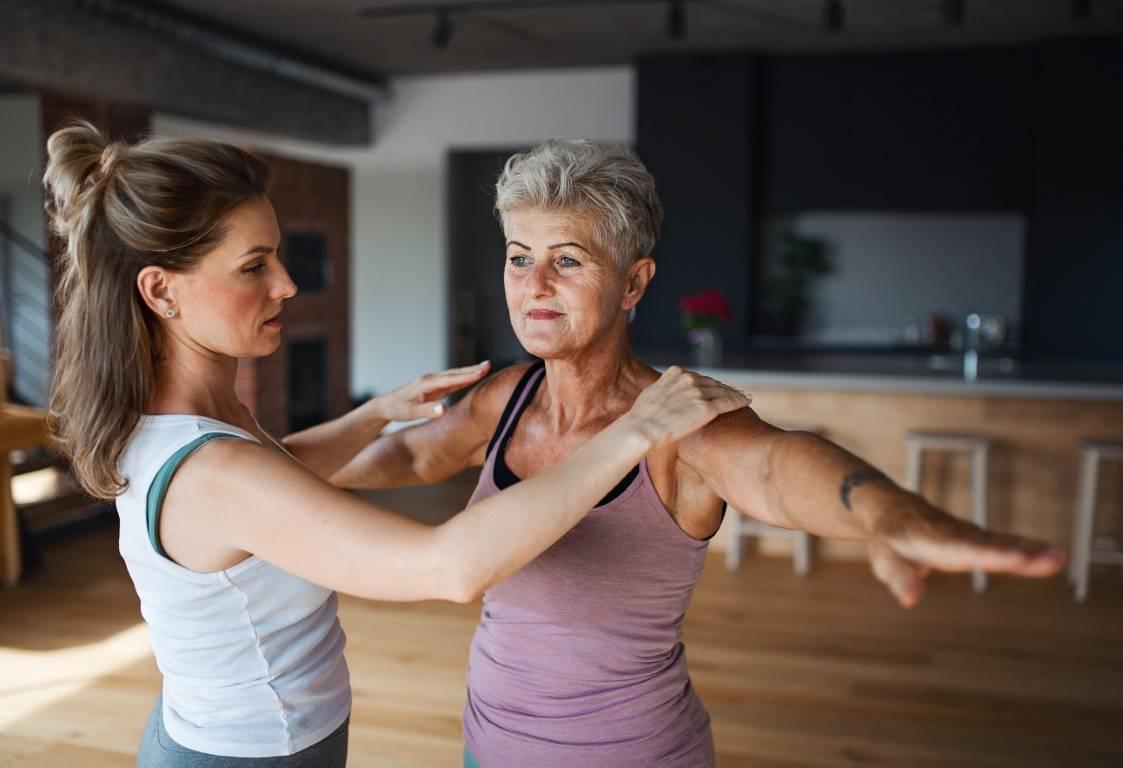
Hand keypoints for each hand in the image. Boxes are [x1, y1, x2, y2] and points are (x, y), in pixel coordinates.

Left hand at [374, 362, 490, 421]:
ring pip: (454, 375)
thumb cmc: (397, 410)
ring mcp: (432, 382)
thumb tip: (444, 409)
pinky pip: (452, 382)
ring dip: (470, 372)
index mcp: (427, 383)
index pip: (451, 379)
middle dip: (472, 369)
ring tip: (485, 368)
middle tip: (489, 365)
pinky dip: (463, 378)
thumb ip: (427, 410)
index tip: (482, 372)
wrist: (385, 406)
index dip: (467, 376)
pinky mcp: (434, 387)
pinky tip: (472, 377)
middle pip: (455, 373)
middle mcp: (431, 380)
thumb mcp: (410, 413)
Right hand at [625, 366, 751, 448]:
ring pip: (723, 391)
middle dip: (724, 387)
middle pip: (712, 382)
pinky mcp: (706, 408)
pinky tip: (747, 401)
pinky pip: (728, 402)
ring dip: (735, 393)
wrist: (640, 429)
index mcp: (674, 373)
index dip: (709, 383)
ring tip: (744, 396)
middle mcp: (688, 379)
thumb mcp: (650, 395)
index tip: (716, 387)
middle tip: (735, 391)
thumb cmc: (640, 419)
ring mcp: (698, 393)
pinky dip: (739, 400)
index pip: (698, 377)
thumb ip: (663, 390)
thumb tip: (664, 394)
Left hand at [865, 496, 1065, 606]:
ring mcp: (970, 534)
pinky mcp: (978, 538)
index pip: (964, 549)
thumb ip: (898, 577)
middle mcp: (957, 534)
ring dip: (1032, 550)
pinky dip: (1028, 549)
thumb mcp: (883, 559)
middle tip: (1053, 558)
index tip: (1014, 559)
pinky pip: (1004, 543)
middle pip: (991, 545)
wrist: (892, 509)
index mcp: (934, 540)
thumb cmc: (887, 539)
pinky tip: (1052, 556)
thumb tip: (910, 600)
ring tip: (1060, 557)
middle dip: (1021, 553)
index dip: (989, 555)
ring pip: (1002, 542)